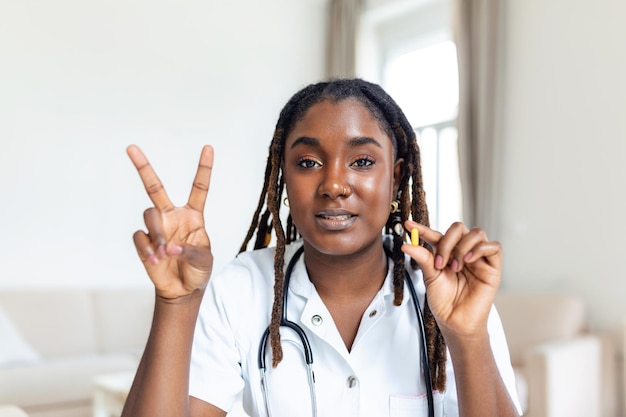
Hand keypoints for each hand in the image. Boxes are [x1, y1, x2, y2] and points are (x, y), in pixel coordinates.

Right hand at [127, 145, 213, 299]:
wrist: (183, 290)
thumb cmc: (198, 271)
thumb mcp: (204, 260)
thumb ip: (190, 250)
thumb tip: (169, 247)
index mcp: (193, 215)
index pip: (199, 187)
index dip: (203, 168)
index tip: (208, 147)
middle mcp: (172, 216)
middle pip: (154, 187)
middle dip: (143, 167)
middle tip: (131, 147)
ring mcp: (157, 228)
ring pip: (148, 215)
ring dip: (157, 233)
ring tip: (164, 253)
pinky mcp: (144, 242)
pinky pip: (140, 237)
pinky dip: (148, 248)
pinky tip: (155, 260)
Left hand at [400, 221, 501, 339]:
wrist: (455, 321)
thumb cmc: (443, 301)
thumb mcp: (430, 277)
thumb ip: (423, 258)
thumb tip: (407, 245)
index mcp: (446, 253)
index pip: (437, 235)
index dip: (423, 229)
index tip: (409, 225)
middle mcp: (462, 252)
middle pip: (459, 228)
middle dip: (447, 241)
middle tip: (440, 263)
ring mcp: (478, 258)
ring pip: (477, 233)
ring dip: (462, 247)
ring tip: (455, 267)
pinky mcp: (492, 267)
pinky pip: (494, 247)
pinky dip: (480, 249)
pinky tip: (468, 261)